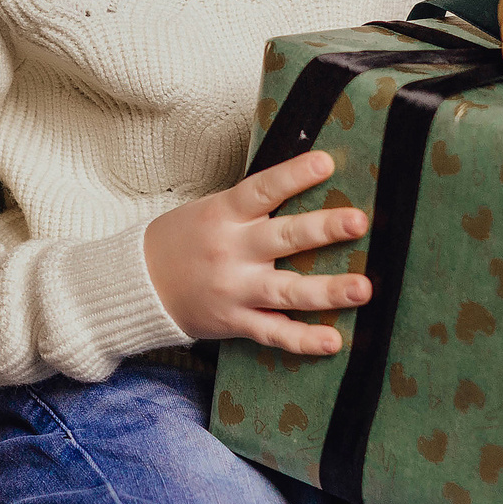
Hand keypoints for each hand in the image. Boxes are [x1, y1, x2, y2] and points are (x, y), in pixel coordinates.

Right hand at [142, 151, 369, 355]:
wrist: (139, 284)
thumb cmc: (185, 240)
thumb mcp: (211, 210)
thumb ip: (253, 204)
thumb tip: (307, 181)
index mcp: (225, 214)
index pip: (263, 189)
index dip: (294, 175)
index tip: (326, 162)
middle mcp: (232, 251)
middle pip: (283, 238)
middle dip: (323, 229)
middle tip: (358, 221)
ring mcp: (234, 289)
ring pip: (286, 291)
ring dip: (327, 291)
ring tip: (363, 288)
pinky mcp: (234, 322)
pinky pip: (273, 333)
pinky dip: (302, 339)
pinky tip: (333, 341)